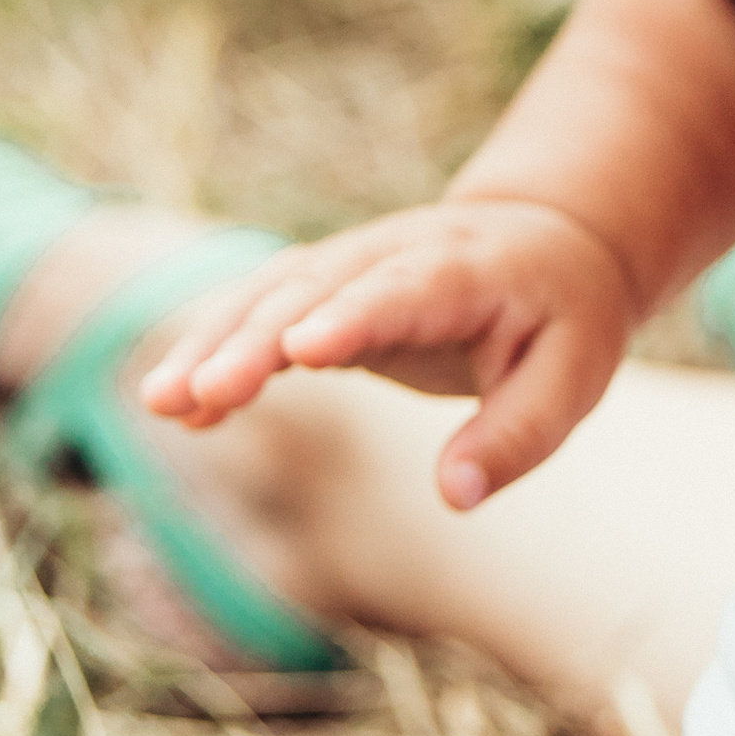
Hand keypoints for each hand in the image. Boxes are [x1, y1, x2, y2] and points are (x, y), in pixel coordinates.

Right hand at [137, 196, 633, 510]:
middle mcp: (393, 253)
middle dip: (254, 340)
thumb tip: (454, 498)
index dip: (349, 316)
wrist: (550, 238)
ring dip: (214, 341)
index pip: (399, 291)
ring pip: (271, 291)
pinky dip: (218, 347)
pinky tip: (180, 407)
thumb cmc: (564, 316)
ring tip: (162, 402)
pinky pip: (262, 308)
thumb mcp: (573, 376)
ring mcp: (352, 262)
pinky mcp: (325, 285)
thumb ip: (516, 436)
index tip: (299, 348)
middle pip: (313, 290)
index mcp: (462, 269)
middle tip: (198, 396)